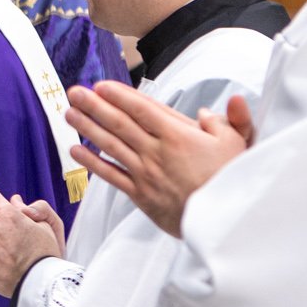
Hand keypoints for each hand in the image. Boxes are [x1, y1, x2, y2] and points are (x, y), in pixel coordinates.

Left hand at [66, 82, 251, 236]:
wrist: (222, 220)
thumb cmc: (230, 179)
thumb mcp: (237, 143)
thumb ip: (226, 120)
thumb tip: (207, 111)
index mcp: (177, 135)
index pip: (141, 109)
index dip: (119, 96)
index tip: (101, 86)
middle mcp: (156, 151)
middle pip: (119, 123)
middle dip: (95, 106)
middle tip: (75, 92)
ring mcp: (145, 173)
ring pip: (110, 146)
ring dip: (88, 128)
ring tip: (69, 114)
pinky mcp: (140, 194)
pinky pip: (111, 175)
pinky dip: (92, 163)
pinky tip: (76, 151)